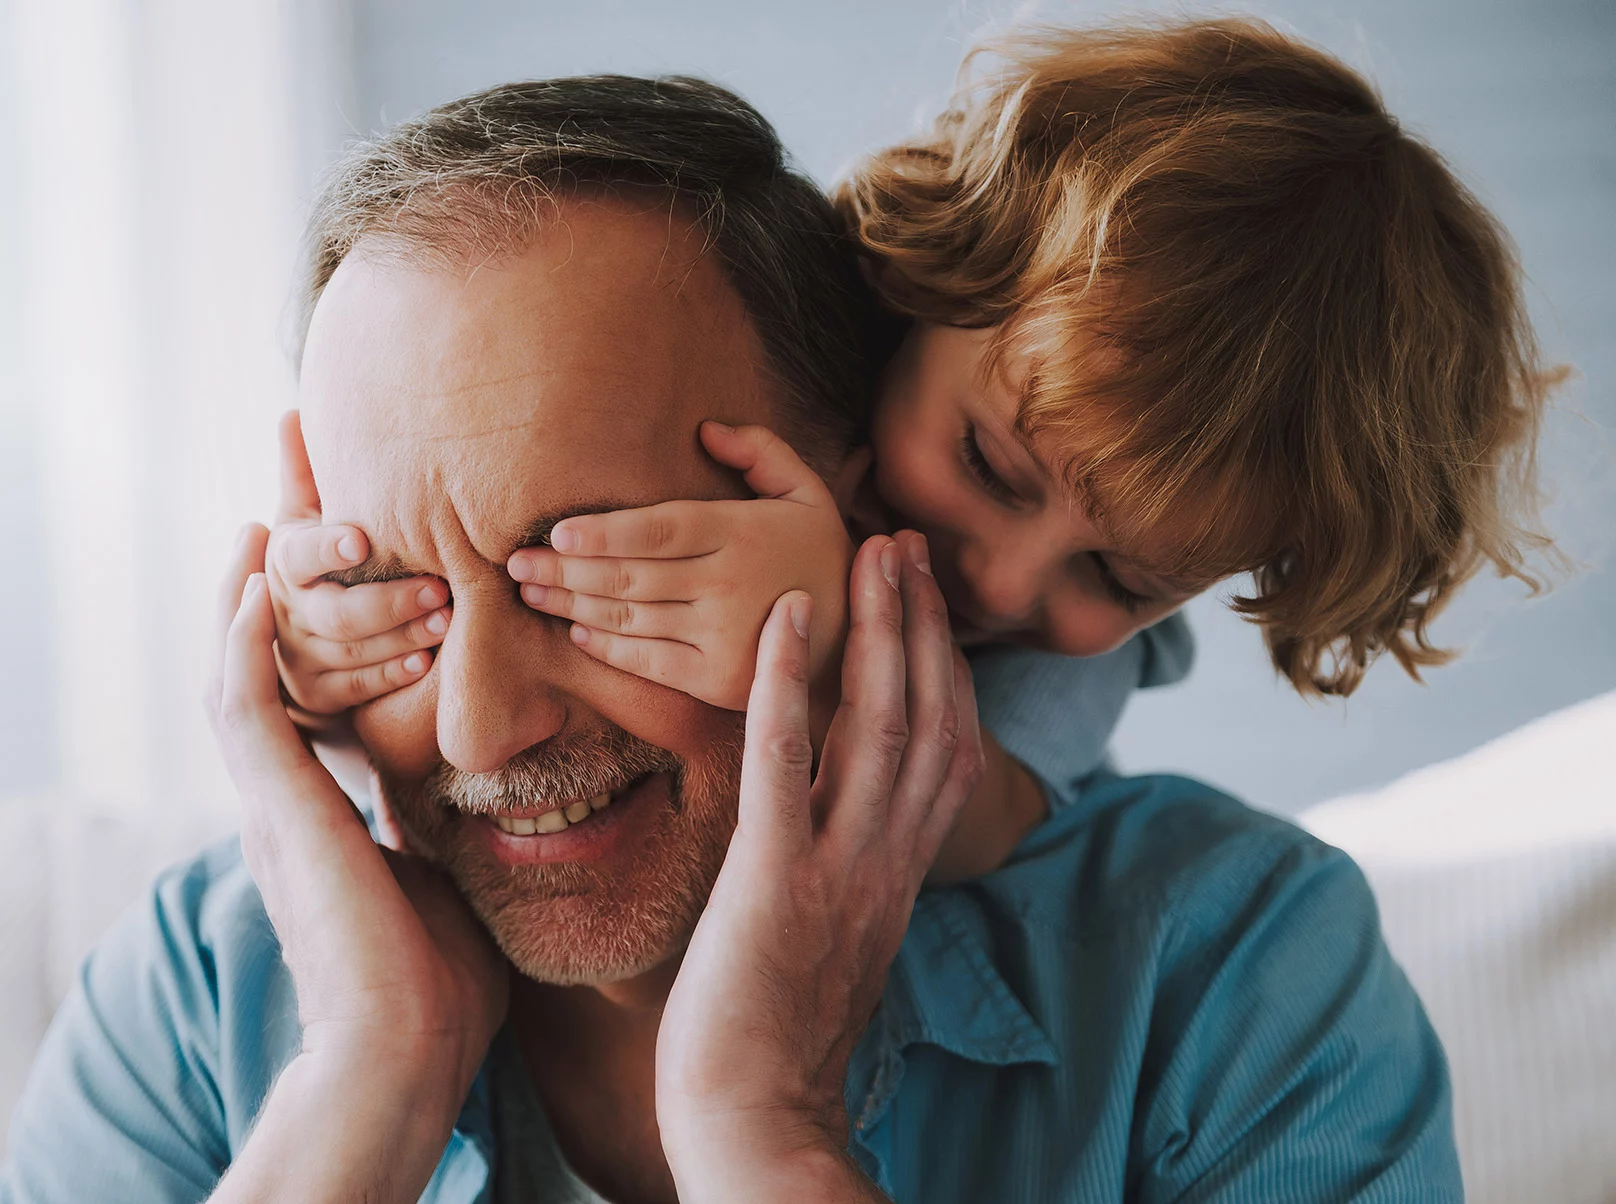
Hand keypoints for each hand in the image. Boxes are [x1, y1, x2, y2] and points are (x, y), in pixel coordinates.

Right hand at [206, 524, 504, 1146]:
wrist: (408, 1046)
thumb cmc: (440, 981)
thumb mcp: (445, 868)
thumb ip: (438, 818)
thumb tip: (480, 789)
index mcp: (323, 801)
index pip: (311, 676)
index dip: (314, 607)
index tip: (340, 534)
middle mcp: (286, 788)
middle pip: (262, 650)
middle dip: (276, 565)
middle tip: (286, 478)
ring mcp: (272, 797)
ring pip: (238, 662)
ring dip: (253, 582)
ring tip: (264, 501)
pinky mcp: (276, 806)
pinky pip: (240, 699)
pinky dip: (239, 635)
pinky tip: (250, 575)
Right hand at [265, 411, 451, 726]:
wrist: (294, 634)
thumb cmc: (318, 560)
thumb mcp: (304, 517)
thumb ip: (304, 472)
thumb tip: (292, 411)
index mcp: (282, 560)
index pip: (302, 554)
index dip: (329, 548)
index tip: (362, 540)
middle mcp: (284, 611)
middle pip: (334, 613)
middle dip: (388, 602)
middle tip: (441, 587)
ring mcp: (298, 657)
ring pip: (351, 652)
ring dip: (402, 637)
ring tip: (449, 620)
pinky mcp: (317, 694)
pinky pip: (356, 688)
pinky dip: (391, 674)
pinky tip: (427, 662)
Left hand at [506, 421, 851, 711]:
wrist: (859, 640)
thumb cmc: (821, 556)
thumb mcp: (808, 492)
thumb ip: (761, 452)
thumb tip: (703, 429)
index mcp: (743, 534)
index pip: (660, 531)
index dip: (604, 532)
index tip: (557, 531)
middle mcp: (729, 586)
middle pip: (631, 576)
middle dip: (565, 569)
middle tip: (514, 561)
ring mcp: (723, 637)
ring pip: (630, 618)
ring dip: (572, 605)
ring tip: (530, 591)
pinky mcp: (717, 681)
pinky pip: (648, 662)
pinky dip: (607, 647)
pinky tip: (576, 630)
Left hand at [655, 531, 982, 1201]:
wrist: (753, 1122)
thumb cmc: (774, 1036)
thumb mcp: (832, 938)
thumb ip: (846, 871)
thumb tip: (829, 816)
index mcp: (897, 876)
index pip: (945, 752)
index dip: (943, 668)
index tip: (927, 602)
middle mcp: (886, 865)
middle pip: (929, 722)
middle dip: (923, 626)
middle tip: (907, 544)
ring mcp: (837, 872)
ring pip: (879, 728)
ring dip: (878, 631)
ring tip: (870, 554)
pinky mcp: (774, 884)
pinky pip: (785, 766)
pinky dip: (785, 685)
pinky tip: (780, 616)